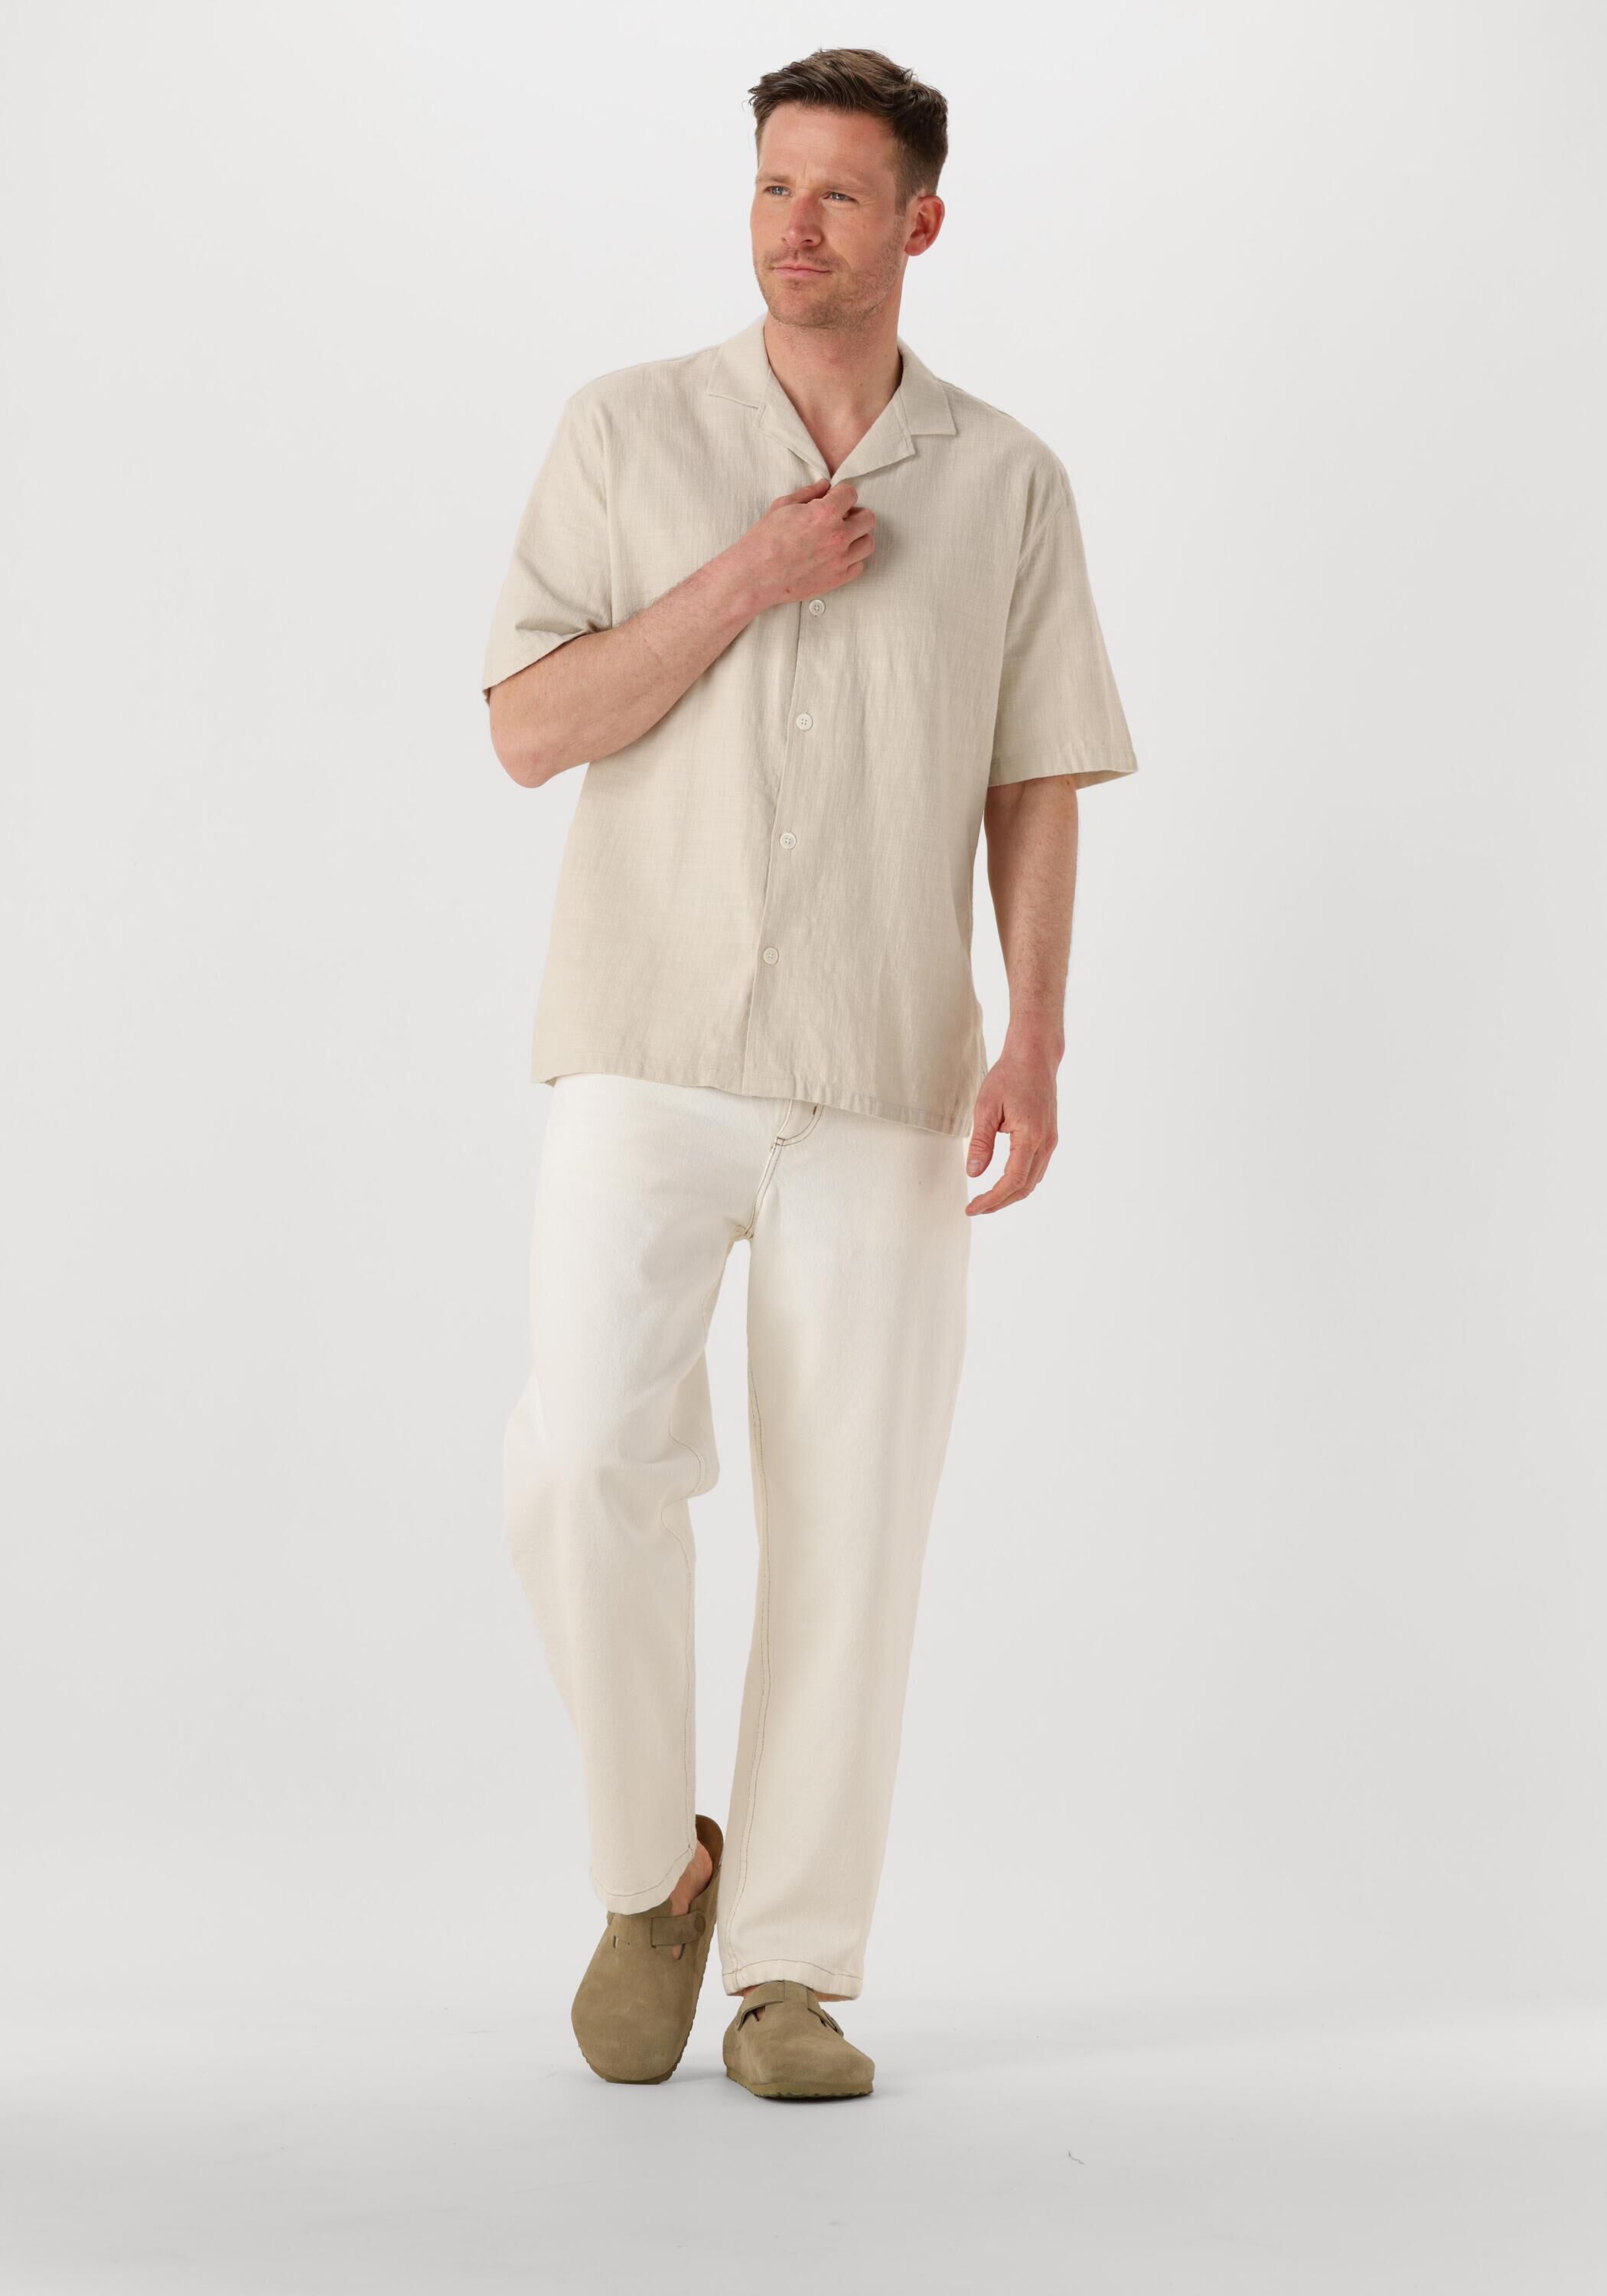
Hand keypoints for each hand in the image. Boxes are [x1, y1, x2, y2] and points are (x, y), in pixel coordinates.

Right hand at [729, 478, 874, 613]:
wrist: (755, 576)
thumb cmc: (764, 540)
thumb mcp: (782, 506)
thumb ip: (809, 494)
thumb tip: (825, 486)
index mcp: (824, 513)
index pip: (851, 493)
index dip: (842, 494)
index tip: (835, 500)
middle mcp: (837, 536)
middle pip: (868, 519)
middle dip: (856, 515)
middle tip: (841, 518)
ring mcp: (840, 559)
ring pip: (868, 543)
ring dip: (857, 538)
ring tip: (841, 538)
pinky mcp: (838, 579)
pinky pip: (859, 566)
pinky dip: (851, 560)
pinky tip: (836, 556)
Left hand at [964, 1051, 1058, 1213]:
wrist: (1035, 1057)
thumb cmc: (1009, 1076)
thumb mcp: (986, 1107)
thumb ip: (980, 1143)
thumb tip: (974, 1173)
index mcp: (1030, 1136)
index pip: (1012, 1180)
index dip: (992, 1199)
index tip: (972, 1208)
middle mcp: (1046, 1143)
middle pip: (1025, 1187)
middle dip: (999, 1202)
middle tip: (975, 1208)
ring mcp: (1050, 1141)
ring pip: (1033, 1180)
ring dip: (1010, 1194)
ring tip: (986, 1199)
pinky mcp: (1049, 1137)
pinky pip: (1036, 1168)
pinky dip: (1020, 1181)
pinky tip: (1003, 1182)